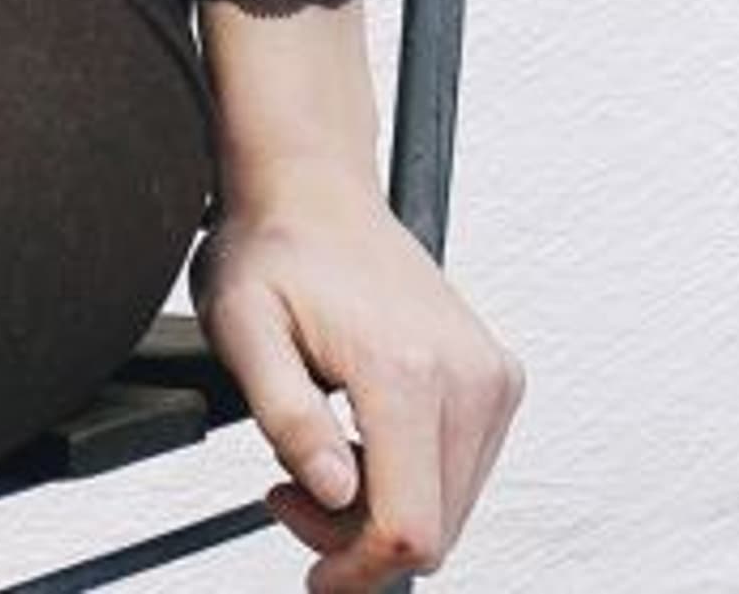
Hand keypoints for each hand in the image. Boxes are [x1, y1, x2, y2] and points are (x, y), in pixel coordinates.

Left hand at [194, 167, 522, 588]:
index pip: (408, 528)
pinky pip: (463, 472)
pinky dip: (412, 477)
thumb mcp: (241, 327)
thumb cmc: (273, 246)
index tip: (312, 571)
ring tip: (319, 455)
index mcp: (407, 368)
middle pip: (435, 530)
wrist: (312, 184)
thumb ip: (286, 415)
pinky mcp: (497, 378)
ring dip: (384, 509)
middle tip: (291, 490)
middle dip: (358, 538)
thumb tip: (331, 489)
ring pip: (452, 509)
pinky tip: (359, 435)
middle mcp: (468, 374)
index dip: (355, 570)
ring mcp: (491, 376)